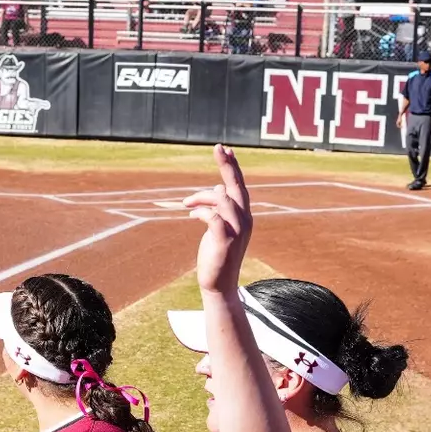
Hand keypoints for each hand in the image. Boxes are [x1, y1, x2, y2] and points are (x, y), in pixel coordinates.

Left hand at [183, 145, 253, 294]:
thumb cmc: (217, 253)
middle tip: (218, 148)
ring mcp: (237, 231)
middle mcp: (244, 220)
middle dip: (228, 166)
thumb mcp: (219, 227)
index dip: (232, 167)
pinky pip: (214, 218)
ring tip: (186, 203)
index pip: (239, 186)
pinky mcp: (225, 241)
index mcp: (243, 215)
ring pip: (223, 200)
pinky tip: (191, 214)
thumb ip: (221, 208)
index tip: (225, 149)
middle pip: (236, 188)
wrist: (218, 283)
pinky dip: (201, 211)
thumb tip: (219, 187)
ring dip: (201, 197)